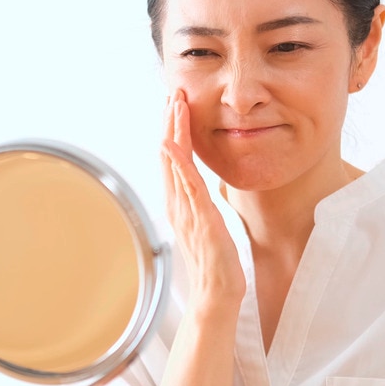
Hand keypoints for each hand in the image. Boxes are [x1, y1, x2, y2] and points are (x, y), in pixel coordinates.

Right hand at [161, 90, 245, 308]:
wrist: (215, 294)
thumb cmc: (214, 261)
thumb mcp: (206, 223)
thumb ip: (199, 202)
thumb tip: (199, 186)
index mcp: (179, 202)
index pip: (173, 158)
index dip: (173, 129)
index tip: (175, 104)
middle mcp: (177, 203)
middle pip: (169, 154)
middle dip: (170, 121)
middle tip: (172, 91)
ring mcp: (186, 210)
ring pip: (175, 162)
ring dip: (174, 131)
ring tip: (174, 104)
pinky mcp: (199, 219)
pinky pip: (187, 186)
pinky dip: (178, 163)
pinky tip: (173, 144)